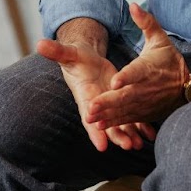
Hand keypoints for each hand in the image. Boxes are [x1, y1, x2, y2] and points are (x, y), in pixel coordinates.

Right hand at [36, 18, 141, 152]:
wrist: (85, 60)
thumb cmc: (76, 57)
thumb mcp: (68, 53)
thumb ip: (57, 51)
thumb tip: (39, 44)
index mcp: (85, 95)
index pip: (88, 116)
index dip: (94, 130)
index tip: (101, 145)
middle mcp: (96, 105)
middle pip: (106, 124)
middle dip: (116, 136)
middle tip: (126, 146)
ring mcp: (108, 105)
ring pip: (119, 123)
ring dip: (129, 134)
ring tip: (138, 145)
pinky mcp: (118, 100)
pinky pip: (130, 115)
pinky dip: (139, 125)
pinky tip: (150, 134)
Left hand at [85, 3, 189, 129]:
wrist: (190, 81)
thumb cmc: (170, 59)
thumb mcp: (159, 38)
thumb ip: (145, 22)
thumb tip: (133, 5)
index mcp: (149, 67)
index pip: (137, 72)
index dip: (126, 77)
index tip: (114, 81)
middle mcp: (147, 87)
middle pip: (127, 96)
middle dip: (109, 102)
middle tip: (92, 107)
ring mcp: (147, 102)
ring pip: (126, 110)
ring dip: (108, 116)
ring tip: (91, 118)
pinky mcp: (146, 112)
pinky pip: (130, 119)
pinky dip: (116, 123)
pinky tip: (100, 126)